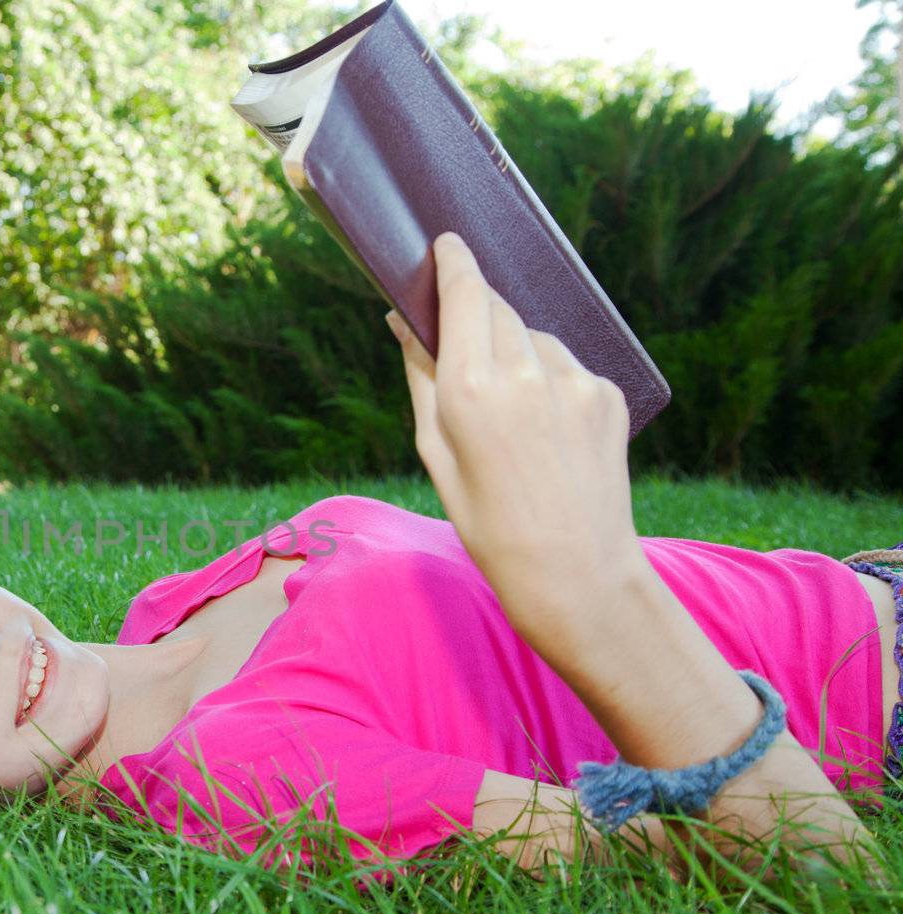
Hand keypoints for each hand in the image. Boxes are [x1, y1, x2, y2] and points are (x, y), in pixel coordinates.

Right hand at [390, 232, 643, 615]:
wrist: (575, 572)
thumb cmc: (488, 523)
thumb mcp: (436, 453)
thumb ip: (421, 377)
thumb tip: (402, 321)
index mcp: (471, 388)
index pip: (465, 293)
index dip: (454, 262)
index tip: (447, 243)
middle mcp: (525, 372)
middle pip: (499, 308)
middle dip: (479, 312)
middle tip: (464, 347)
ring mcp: (574, 381)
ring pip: (535, 337)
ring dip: (516, 352)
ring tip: (511, 416)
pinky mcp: (607, 394)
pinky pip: (568, 366)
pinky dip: (550, 381)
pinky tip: (545, 431)